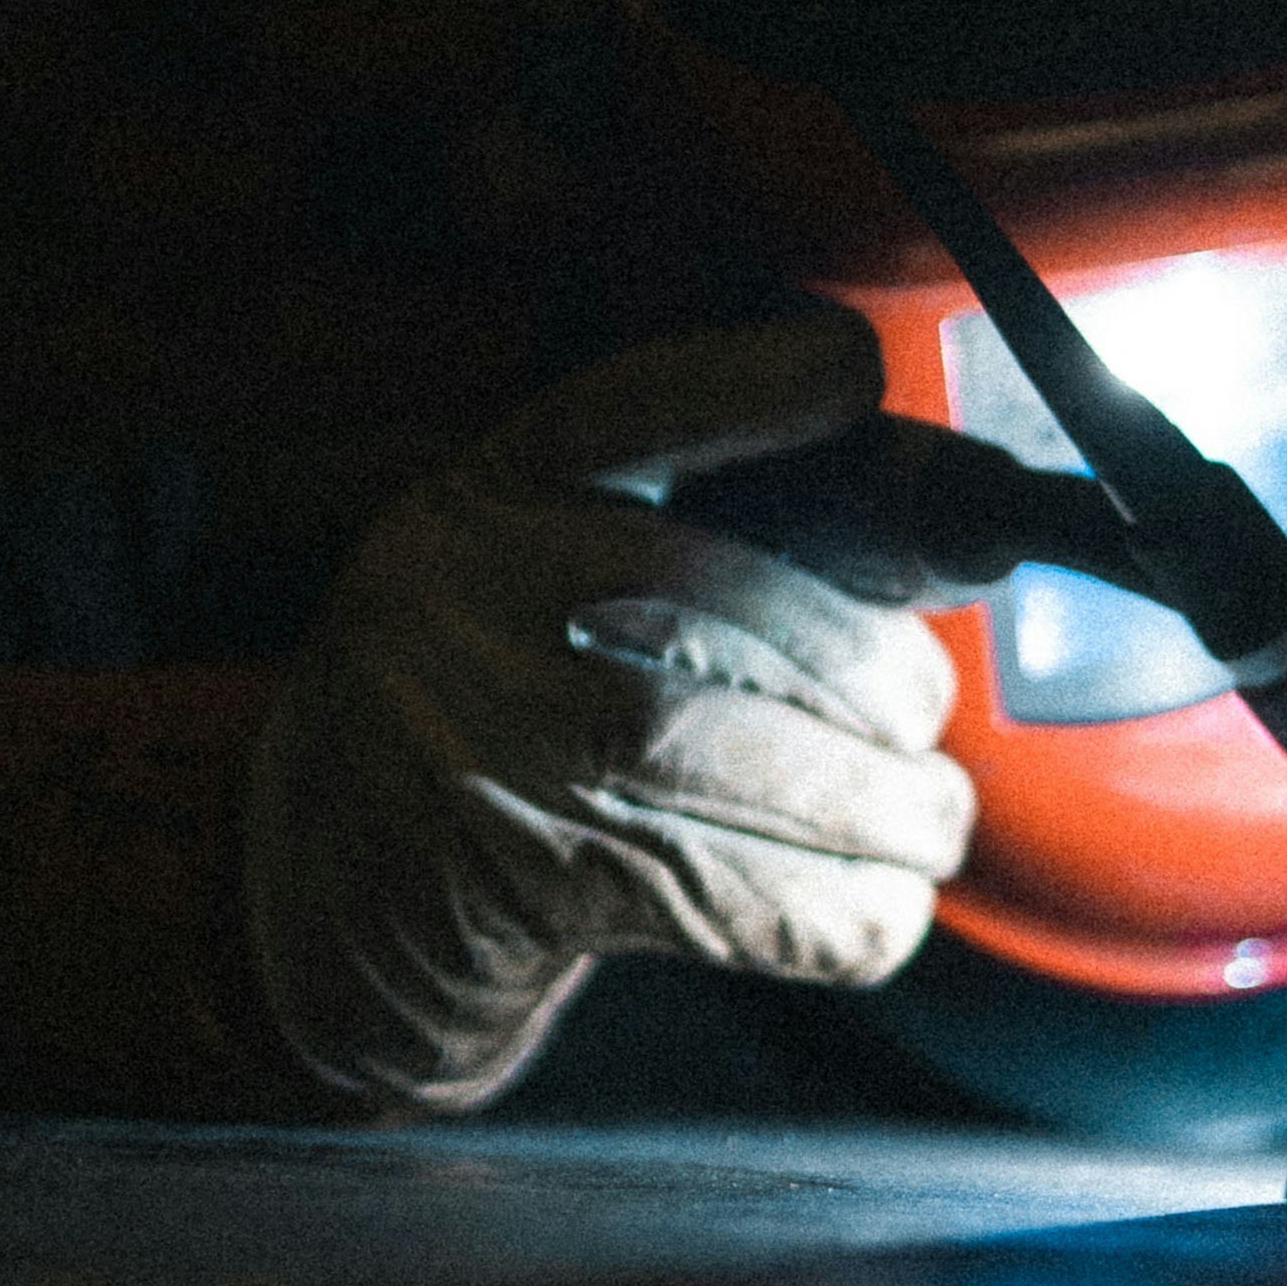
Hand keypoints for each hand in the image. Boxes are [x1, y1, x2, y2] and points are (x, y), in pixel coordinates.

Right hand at [242, 312, 1139, 1111]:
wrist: (334, 899)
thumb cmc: (497, 720)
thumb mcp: (542, 573)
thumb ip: (711, 530)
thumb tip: (952, 546)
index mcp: (488, 503)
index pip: (626, 406)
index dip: (749, 381)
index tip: (848, 374)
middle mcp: (475, 599)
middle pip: (741, 609)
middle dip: (883, 680)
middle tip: (919, 724)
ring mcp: (496, 743)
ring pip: (764, 762)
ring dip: (893, 809)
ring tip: (920, 819)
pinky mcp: (537, 879)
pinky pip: (759, 898)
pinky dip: (855, 912)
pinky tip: (870, 902)